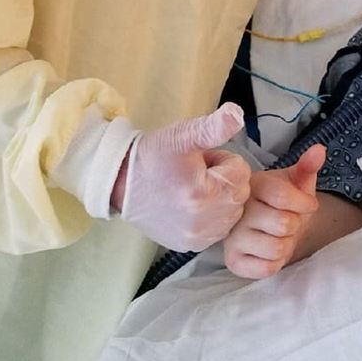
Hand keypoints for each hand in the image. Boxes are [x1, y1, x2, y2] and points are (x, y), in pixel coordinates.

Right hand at [114, 102, 251, 251]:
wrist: (120, 182)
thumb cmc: (152, 157)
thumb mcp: (182, 135)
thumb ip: (214, 126)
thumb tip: (237, 115)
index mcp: (204, 196)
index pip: (241, 171)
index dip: (222, 160)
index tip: (201, 161)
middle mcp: (203, 223)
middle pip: (240, 192)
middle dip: (223, 179)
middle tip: (196, 173)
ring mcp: (197, 237)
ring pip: (232, 211)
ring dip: (220, 197)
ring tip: (193, 187)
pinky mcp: (189, 245)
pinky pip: (219, 228)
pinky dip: (213, 215)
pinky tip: (191, 205)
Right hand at [222, 144, 325, 278]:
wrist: (271, 226)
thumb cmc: (284, 202)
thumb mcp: (297, 181)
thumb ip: (308, 165)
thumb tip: (319, 150)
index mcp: (253, 184)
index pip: (283, 196)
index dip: (304, 203)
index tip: (309, 204)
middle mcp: (238, 209)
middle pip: (283, 224)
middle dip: (295, 224)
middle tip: (287, 220)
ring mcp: (232, 236)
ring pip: (276, 248)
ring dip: (286, 244)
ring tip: (277, 234)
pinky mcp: (233, 260)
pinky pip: (266, 268)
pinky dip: (275, 262)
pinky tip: (268, 250)